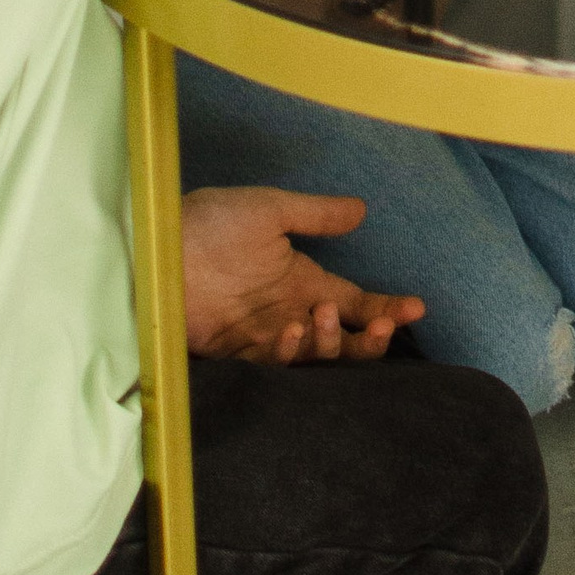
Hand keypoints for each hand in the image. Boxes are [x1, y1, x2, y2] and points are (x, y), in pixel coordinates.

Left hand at [179, 187, 421, 364]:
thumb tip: (362, 209)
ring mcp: (265, 334)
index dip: (388, 309)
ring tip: (319, 317)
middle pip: (345, 341)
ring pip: (316, 357)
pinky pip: (275, 365)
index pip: (356, 302)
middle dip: (370, 339)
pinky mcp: (237, 353)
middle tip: (379, 328)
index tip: (416, 309)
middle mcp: (291, 311)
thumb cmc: (211, 222)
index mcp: (303, 279)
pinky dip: (289, 352)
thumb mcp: (270, 210)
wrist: (158, 250)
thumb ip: (317, 215)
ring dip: (330, 343)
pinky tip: (290, 330)